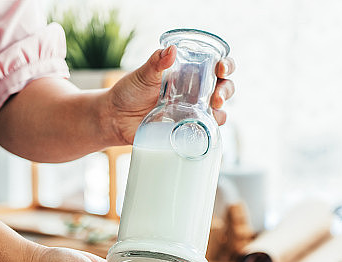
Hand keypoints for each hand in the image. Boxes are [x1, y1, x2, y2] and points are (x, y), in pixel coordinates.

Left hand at [103, 46, 235, 144]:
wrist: (115, 118)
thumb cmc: (128, 92)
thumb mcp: (142, 75)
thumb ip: (156, 63)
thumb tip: (170, 50)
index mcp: (188, 74)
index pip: (216, 66)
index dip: (226, 65)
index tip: (221, 68)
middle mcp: (195, 93)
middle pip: (224, 88)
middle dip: (226, 90)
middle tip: (216, 97)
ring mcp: (192, 112)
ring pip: (219, 110)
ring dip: (222, 111)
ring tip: (213, 111)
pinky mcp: (185, 130)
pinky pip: (205, 131)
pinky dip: (209, 130)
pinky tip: (204, 128)